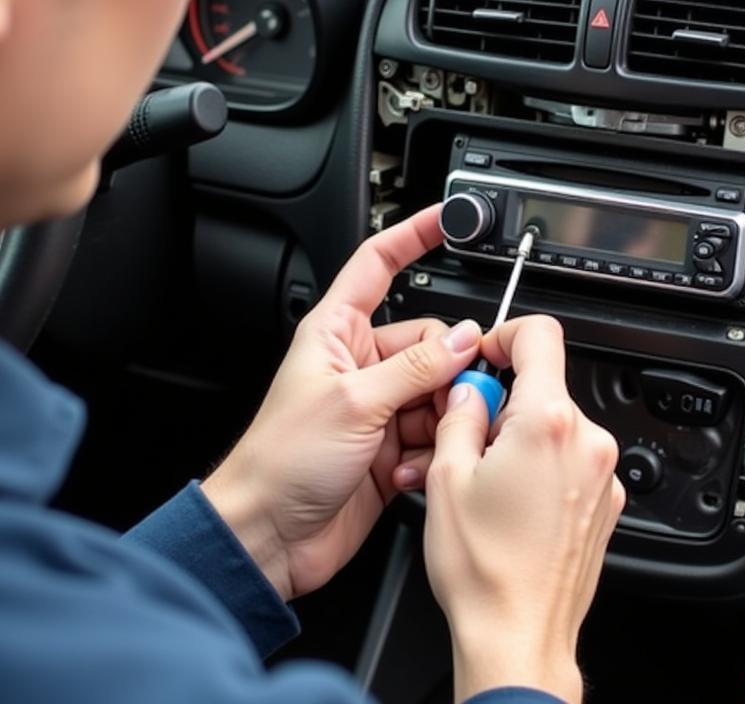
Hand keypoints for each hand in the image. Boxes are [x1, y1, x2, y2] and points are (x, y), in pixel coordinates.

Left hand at [201, 204, 482, 601]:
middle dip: (449, 369)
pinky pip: (436, 431)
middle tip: (453, 396)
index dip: (413, 236)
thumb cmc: (280, 461)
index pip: (379, 265)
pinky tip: (411, 469)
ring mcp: (379, 405)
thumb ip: (418, 366)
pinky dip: (434, 450)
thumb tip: (466, 339)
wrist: (269, 535)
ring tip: (424, 442)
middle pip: (432, 339)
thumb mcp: (354, 402)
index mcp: (338, 332)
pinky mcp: (392, 445)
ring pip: (441, 388)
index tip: (447, 217)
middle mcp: (362, 364)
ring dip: (443, 417)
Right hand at [423, 315, 624, 703]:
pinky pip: (572, 459)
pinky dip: (543, 465)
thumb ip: (459, 414)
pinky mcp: (607, 501)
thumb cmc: (485, 570)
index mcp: (549, 423)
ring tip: (489, 483)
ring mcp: (603, 474)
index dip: (506, 335)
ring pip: (556, 425)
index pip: (540, 335)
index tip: (487, 355)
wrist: (518, 636)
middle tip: (469, 440)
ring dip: (522, 437)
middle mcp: (588, 442)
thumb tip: (468, 390)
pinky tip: (514, 503)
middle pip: (544, 386)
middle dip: (504, 402)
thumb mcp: (447, 477)